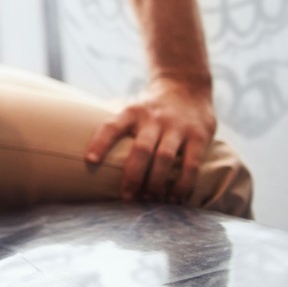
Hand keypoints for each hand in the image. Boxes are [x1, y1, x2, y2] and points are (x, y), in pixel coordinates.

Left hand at [84, 75, 216, 203]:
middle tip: (127, 197)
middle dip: (132, 176)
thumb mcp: (132, 109)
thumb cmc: (151, 108)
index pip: (112, 126)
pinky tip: (175, 198)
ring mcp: (177, 126)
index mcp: (132, 112)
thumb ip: (116, 127)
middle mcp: (153, 118)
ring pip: (164, 158)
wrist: (186, 86)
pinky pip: (191, 164)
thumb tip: (89, 155)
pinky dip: (183, 184)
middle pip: (140, 149)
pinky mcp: (199, 136)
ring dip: (156, 183)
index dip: (100, 142)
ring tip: (150, 200)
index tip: (89, 161)